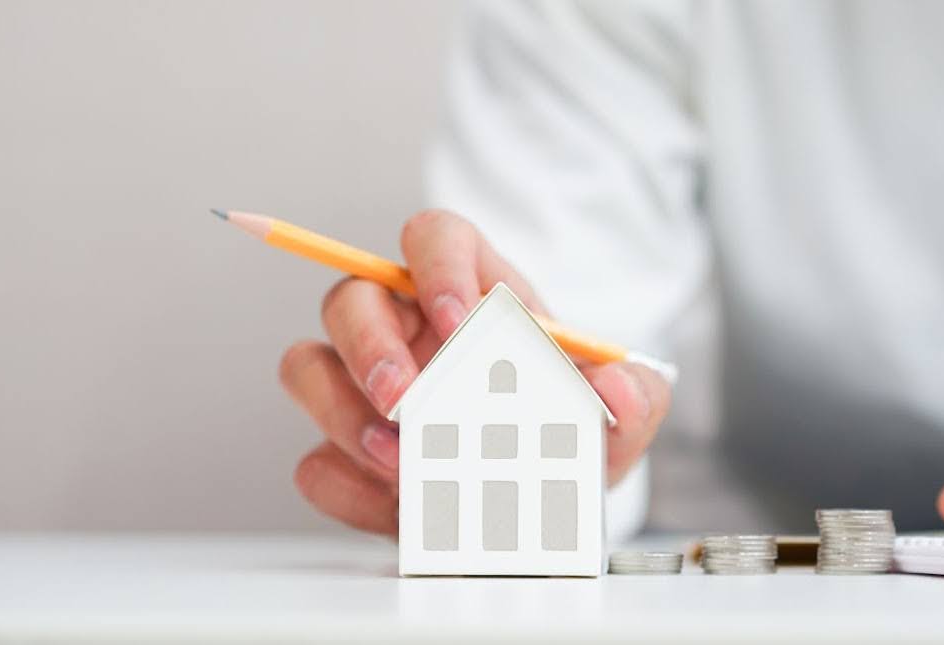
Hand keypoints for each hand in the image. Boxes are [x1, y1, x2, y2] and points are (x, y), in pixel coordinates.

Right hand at [280, 210, 671, 535]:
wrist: (547, 494)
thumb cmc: (569, 426)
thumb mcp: (620, 412)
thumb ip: (637, 396)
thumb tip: (617, 389)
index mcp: (470, 291)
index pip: (434, 237)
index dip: (437, 267)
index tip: (461, 319)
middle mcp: (403, 328)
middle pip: (349, 298)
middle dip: (371, 349)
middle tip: (411, 403)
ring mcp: (362, 389)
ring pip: (307, 368)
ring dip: (344, 416)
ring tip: (403, 465)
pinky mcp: (343, 454)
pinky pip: (314, 462)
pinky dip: (349, 487)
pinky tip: (396, 507)